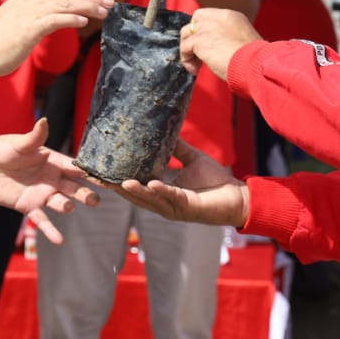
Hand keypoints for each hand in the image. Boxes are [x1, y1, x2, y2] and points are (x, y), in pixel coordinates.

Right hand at [0, 0, 112, 83]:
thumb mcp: (16, 22)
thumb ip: (33, 17)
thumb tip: (50, 22)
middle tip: (110, 2)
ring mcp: (30, 12)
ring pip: (67, 3)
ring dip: (89, 7)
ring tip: (105, 11)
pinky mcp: (31, 27)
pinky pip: (57, 20)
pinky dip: (72, 20)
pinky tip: (84, 23)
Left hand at [0, 118, 99, 243]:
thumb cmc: (3, 150)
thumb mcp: (19, 143)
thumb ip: (34, 137)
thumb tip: (44, 120)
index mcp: (53, 161)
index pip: (74, 167)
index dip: (88, 172)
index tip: (104, 177)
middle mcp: (51, 178)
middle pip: (73, 187)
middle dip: (85, 193)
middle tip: (95, 200)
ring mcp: (42, 193)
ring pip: (60, 202)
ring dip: (66, 206)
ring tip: (68, 207)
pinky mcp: (29, 206)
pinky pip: (42, 220)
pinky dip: (50, 231)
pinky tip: (59, 241)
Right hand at [115, 139, 248, 226]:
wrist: (238, 197)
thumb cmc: (216, 182)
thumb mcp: (192, 159)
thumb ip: (178, 149)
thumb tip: (165, 131)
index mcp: (163, 193)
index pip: (137, 189)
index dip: (119, 183)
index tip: (102, 174)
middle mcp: (165, 203)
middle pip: (137, 197)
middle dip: (120, 190)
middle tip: (101, 180)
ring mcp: (176, 207)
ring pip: (151, 199)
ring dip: (136, 192)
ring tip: (120, 182)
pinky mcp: (189, 207)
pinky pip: (172, 197)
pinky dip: (161, 190)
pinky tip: (151, 183)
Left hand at [179, 7, 261, 78]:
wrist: (254, 64)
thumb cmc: (253, 60)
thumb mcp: (244, 41)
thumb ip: (231, 38)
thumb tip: (221, 48)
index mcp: (232, 16)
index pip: (210, 16)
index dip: (206, 30)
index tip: (210, 45)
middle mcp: (218, 18)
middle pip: (196, 19)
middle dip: (194, 34)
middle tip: (200, 52)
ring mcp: (207, 28)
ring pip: (186, 32)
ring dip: (189, 48)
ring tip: (197, 64)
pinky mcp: (199, 40)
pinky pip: (184, 48)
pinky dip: (187, 60)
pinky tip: (196, 70)